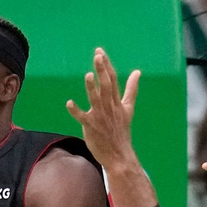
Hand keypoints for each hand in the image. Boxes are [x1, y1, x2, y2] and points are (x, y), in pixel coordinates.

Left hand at [66, 48, 140, 170]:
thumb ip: (131, 89)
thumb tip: (137, 72)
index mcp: (117, 101)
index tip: (100, 51)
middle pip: (106, 86)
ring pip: (96, 100)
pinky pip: (83, 118)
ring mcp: (100, 117)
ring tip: (89, 75)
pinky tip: (69, 103)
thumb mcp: (128, 108)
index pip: (113, 79)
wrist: (119, 155)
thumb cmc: (121, 130)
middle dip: (102, 71)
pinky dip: (76, 111)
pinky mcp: (92, 127)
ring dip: (92, 88)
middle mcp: (109, 107)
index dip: (106, 65)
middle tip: (98, 55)